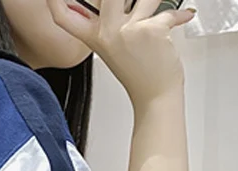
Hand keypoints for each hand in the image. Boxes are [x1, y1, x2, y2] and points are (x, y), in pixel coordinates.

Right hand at [47, 0, 195, 106]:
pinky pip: (168, 11)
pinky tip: (183, 16)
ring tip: (156, 10)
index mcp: (94, 37)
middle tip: (125, 4)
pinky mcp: (150, 30)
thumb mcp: (118, 44)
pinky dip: (179, 14)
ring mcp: (126, 31)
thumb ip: (117, 17)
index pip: (63, 16)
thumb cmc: (139, 72)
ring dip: (155, 2)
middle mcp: (106, 32)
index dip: (54, 2)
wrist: (155, 95)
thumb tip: (127, 0)